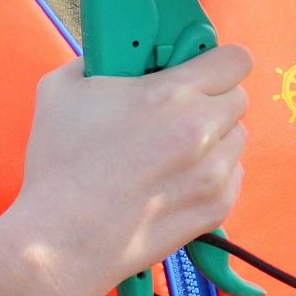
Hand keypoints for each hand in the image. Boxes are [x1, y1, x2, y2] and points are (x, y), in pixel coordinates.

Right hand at [0, 46, 251, 295]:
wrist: (60, 242)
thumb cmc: (58, 166)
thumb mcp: (61, 89)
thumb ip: (97, 60)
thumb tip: (114, 52)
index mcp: (172, 94)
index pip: (235, 59)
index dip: (217, 60)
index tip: (200, 67)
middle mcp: (202, 130)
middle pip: (237, 99)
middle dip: (211, 100)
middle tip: (177, 112)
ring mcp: (213, 173)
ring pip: (237, 138)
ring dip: (215, 138)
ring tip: (173, 152)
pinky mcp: (216, 208)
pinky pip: (233, 175)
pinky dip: (212, 174)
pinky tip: (175, 181)